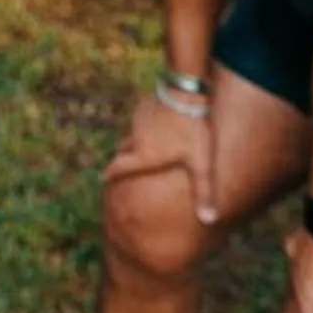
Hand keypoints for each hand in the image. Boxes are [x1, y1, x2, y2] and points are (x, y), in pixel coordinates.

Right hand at [100, 88, 218, 227]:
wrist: (186, 92)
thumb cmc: (193, 130)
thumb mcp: (201, 164)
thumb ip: (203, 192)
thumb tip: (209, 220)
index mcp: (145, 155)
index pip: (119, 167)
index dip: (110, 175)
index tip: (103, 179)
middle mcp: (137, 139)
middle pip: (124, 151)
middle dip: (123, 159)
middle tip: (123, 166)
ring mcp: (139, 120)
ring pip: (134, 134)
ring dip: (137, 142)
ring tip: (148, 147)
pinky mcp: (145, 105)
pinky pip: (142, 119)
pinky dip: (145, 126)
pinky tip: (159, 125)